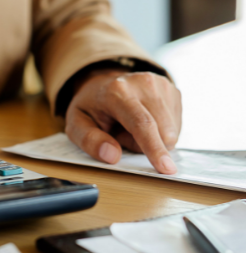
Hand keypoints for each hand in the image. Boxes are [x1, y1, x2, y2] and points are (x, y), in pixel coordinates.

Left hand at [65, 68, 181, 173]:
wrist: (102, 85)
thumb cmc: (90, 107)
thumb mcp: (76, 124)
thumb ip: (89, 140)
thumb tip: (112, 156)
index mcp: (118, 91)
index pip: (142, 124)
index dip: (154, 148)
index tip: (165, 168)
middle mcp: (144, 84)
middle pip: (160, 133)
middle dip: (141, 146)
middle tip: (119, 134)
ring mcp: (162, 85)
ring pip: (170, 133)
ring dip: (151, 139)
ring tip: (129, 127)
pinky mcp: (173, 91)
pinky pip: (175, 128)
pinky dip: (159, 132)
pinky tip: (143, 122)